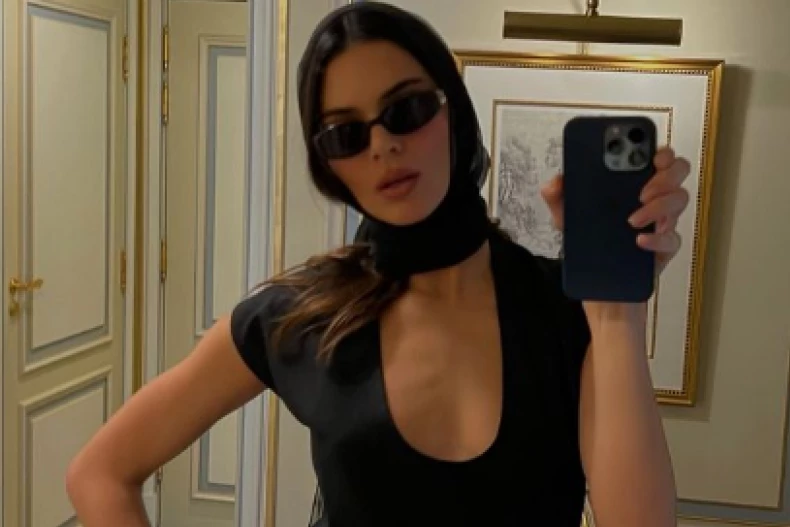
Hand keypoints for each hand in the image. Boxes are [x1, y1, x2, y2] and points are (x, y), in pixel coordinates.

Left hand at [541, 146, 690, 274]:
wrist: (592, 277)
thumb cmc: (587, 237)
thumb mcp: (567, 214)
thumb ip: (558, 196)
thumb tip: (554, 183)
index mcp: (633, 181)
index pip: (656, 156)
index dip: (661, 150)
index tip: (653, 154)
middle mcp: (654, 197)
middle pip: (678, 173)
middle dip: (665, 177)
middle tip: (641, 192)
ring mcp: (662, 221)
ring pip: (679, 201)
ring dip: (659, 207)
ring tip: (633, 220)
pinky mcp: (663, 248)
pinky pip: (673, 239)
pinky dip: (658, 239)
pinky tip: (640, 240)